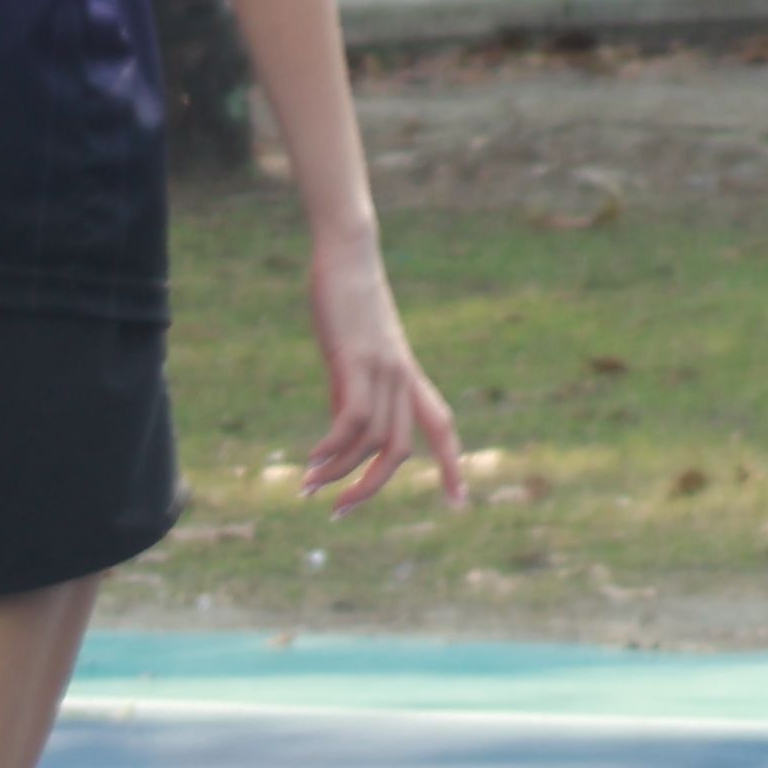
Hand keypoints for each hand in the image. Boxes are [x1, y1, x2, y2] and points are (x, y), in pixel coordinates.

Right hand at [301, 247, 466, 510]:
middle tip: (339, 513)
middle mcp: (402, 376)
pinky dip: (330, 447)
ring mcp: (382, 367)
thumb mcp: (353, 355)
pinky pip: (351, 418)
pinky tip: (309, 461)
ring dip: (339, 472)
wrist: (348, 255)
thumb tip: (342, 433)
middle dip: (373, 487)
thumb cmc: (348, 301)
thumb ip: (351, 392)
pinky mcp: (355, 358)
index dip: (453, 465)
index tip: (459, 503)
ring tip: (308, 487)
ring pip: (375, 440)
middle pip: (402, 448)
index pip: (442, 426)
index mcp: (408, 375)